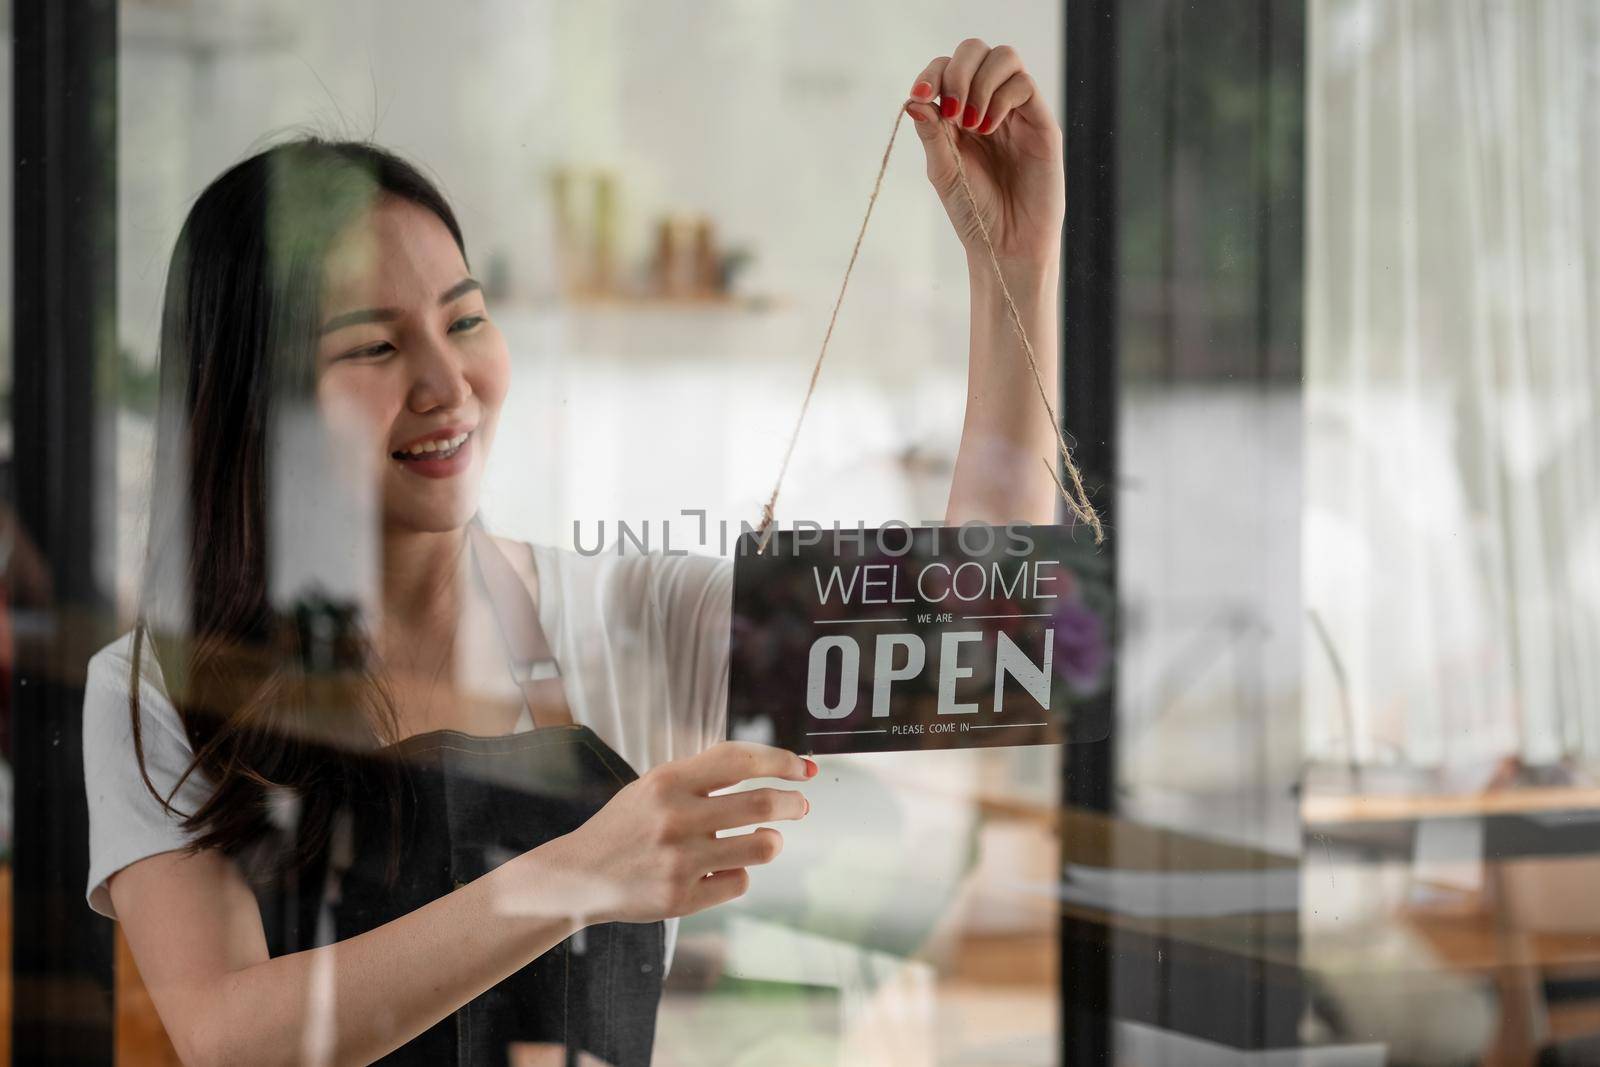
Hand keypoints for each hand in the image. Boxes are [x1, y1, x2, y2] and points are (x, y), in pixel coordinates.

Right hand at [554, 741, 814, 924]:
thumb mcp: (656, 785)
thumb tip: (771, 768)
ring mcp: (679, 862)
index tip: (803, 767)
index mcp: (667, 782)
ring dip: (771, 841)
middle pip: (762, 805)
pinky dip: (738, 874)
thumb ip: (705, 775)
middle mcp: (675, 819)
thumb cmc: (628, 825)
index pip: (740, 760)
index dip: (780, 761)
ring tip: (763, 839)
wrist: (579, 875)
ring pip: (762, 847)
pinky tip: (720, 870)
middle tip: (800, 805)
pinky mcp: (681, 899)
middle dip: (792, 803)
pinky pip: (739, 882)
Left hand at [904, 40, 1064, 269]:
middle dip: (957, 70)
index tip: (921, 94)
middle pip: (975, 51)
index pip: (946, 68)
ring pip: (1004, 57)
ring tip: (972, 124)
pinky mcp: (1040, 122)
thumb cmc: (974, 211)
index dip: (932, 73)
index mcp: (959, 114)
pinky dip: (1001, 98)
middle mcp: (988, 105)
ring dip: (980, 82)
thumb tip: (914, 100)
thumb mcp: (943, 172)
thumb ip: (931, 134)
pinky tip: (989, 129)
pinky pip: (1024, 84)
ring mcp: (1015, 111)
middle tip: (951, 110)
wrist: (1006, 244)